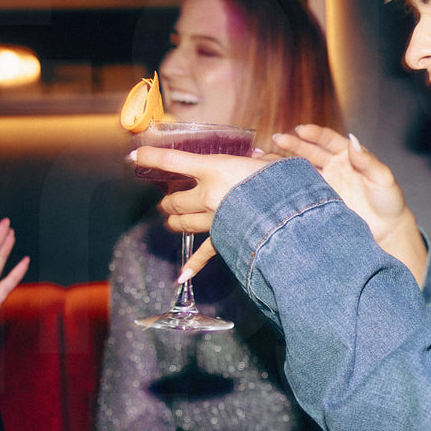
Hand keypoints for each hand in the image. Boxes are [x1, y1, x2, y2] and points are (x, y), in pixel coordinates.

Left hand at [132, 145, 273, 283]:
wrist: (295, 213)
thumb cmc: (283, 182)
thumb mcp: (269, 162)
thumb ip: (259, 160)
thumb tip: (261, 156)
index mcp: (215, 169)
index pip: (173, 161)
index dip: (151, 157)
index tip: (135, 155)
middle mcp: (209, 195)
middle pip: (174, 200)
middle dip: (168, 201)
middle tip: (167, 200)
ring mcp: (214, 220)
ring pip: (182, 223)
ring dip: (174, 222)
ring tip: (172, 221)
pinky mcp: (225, 240)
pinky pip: (204, 253)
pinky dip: (193, 265)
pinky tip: (181, 275)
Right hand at [273, 127, 419, 252]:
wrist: (386, 230)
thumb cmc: (389, 201)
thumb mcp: (383, 178)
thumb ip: (368, 161)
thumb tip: (353, 141)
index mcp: (347, 155)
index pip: (327, 140)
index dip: (314, 134)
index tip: (301, 130)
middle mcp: (333, 166)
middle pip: (309, 151)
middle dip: (293, 144)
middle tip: (278, 140)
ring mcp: (324, 183)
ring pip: (300, 168)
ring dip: (284, 162)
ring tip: (264, 157)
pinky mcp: (317, 201)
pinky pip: (299, 190)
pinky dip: (285, 184)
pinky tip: (270, 179)